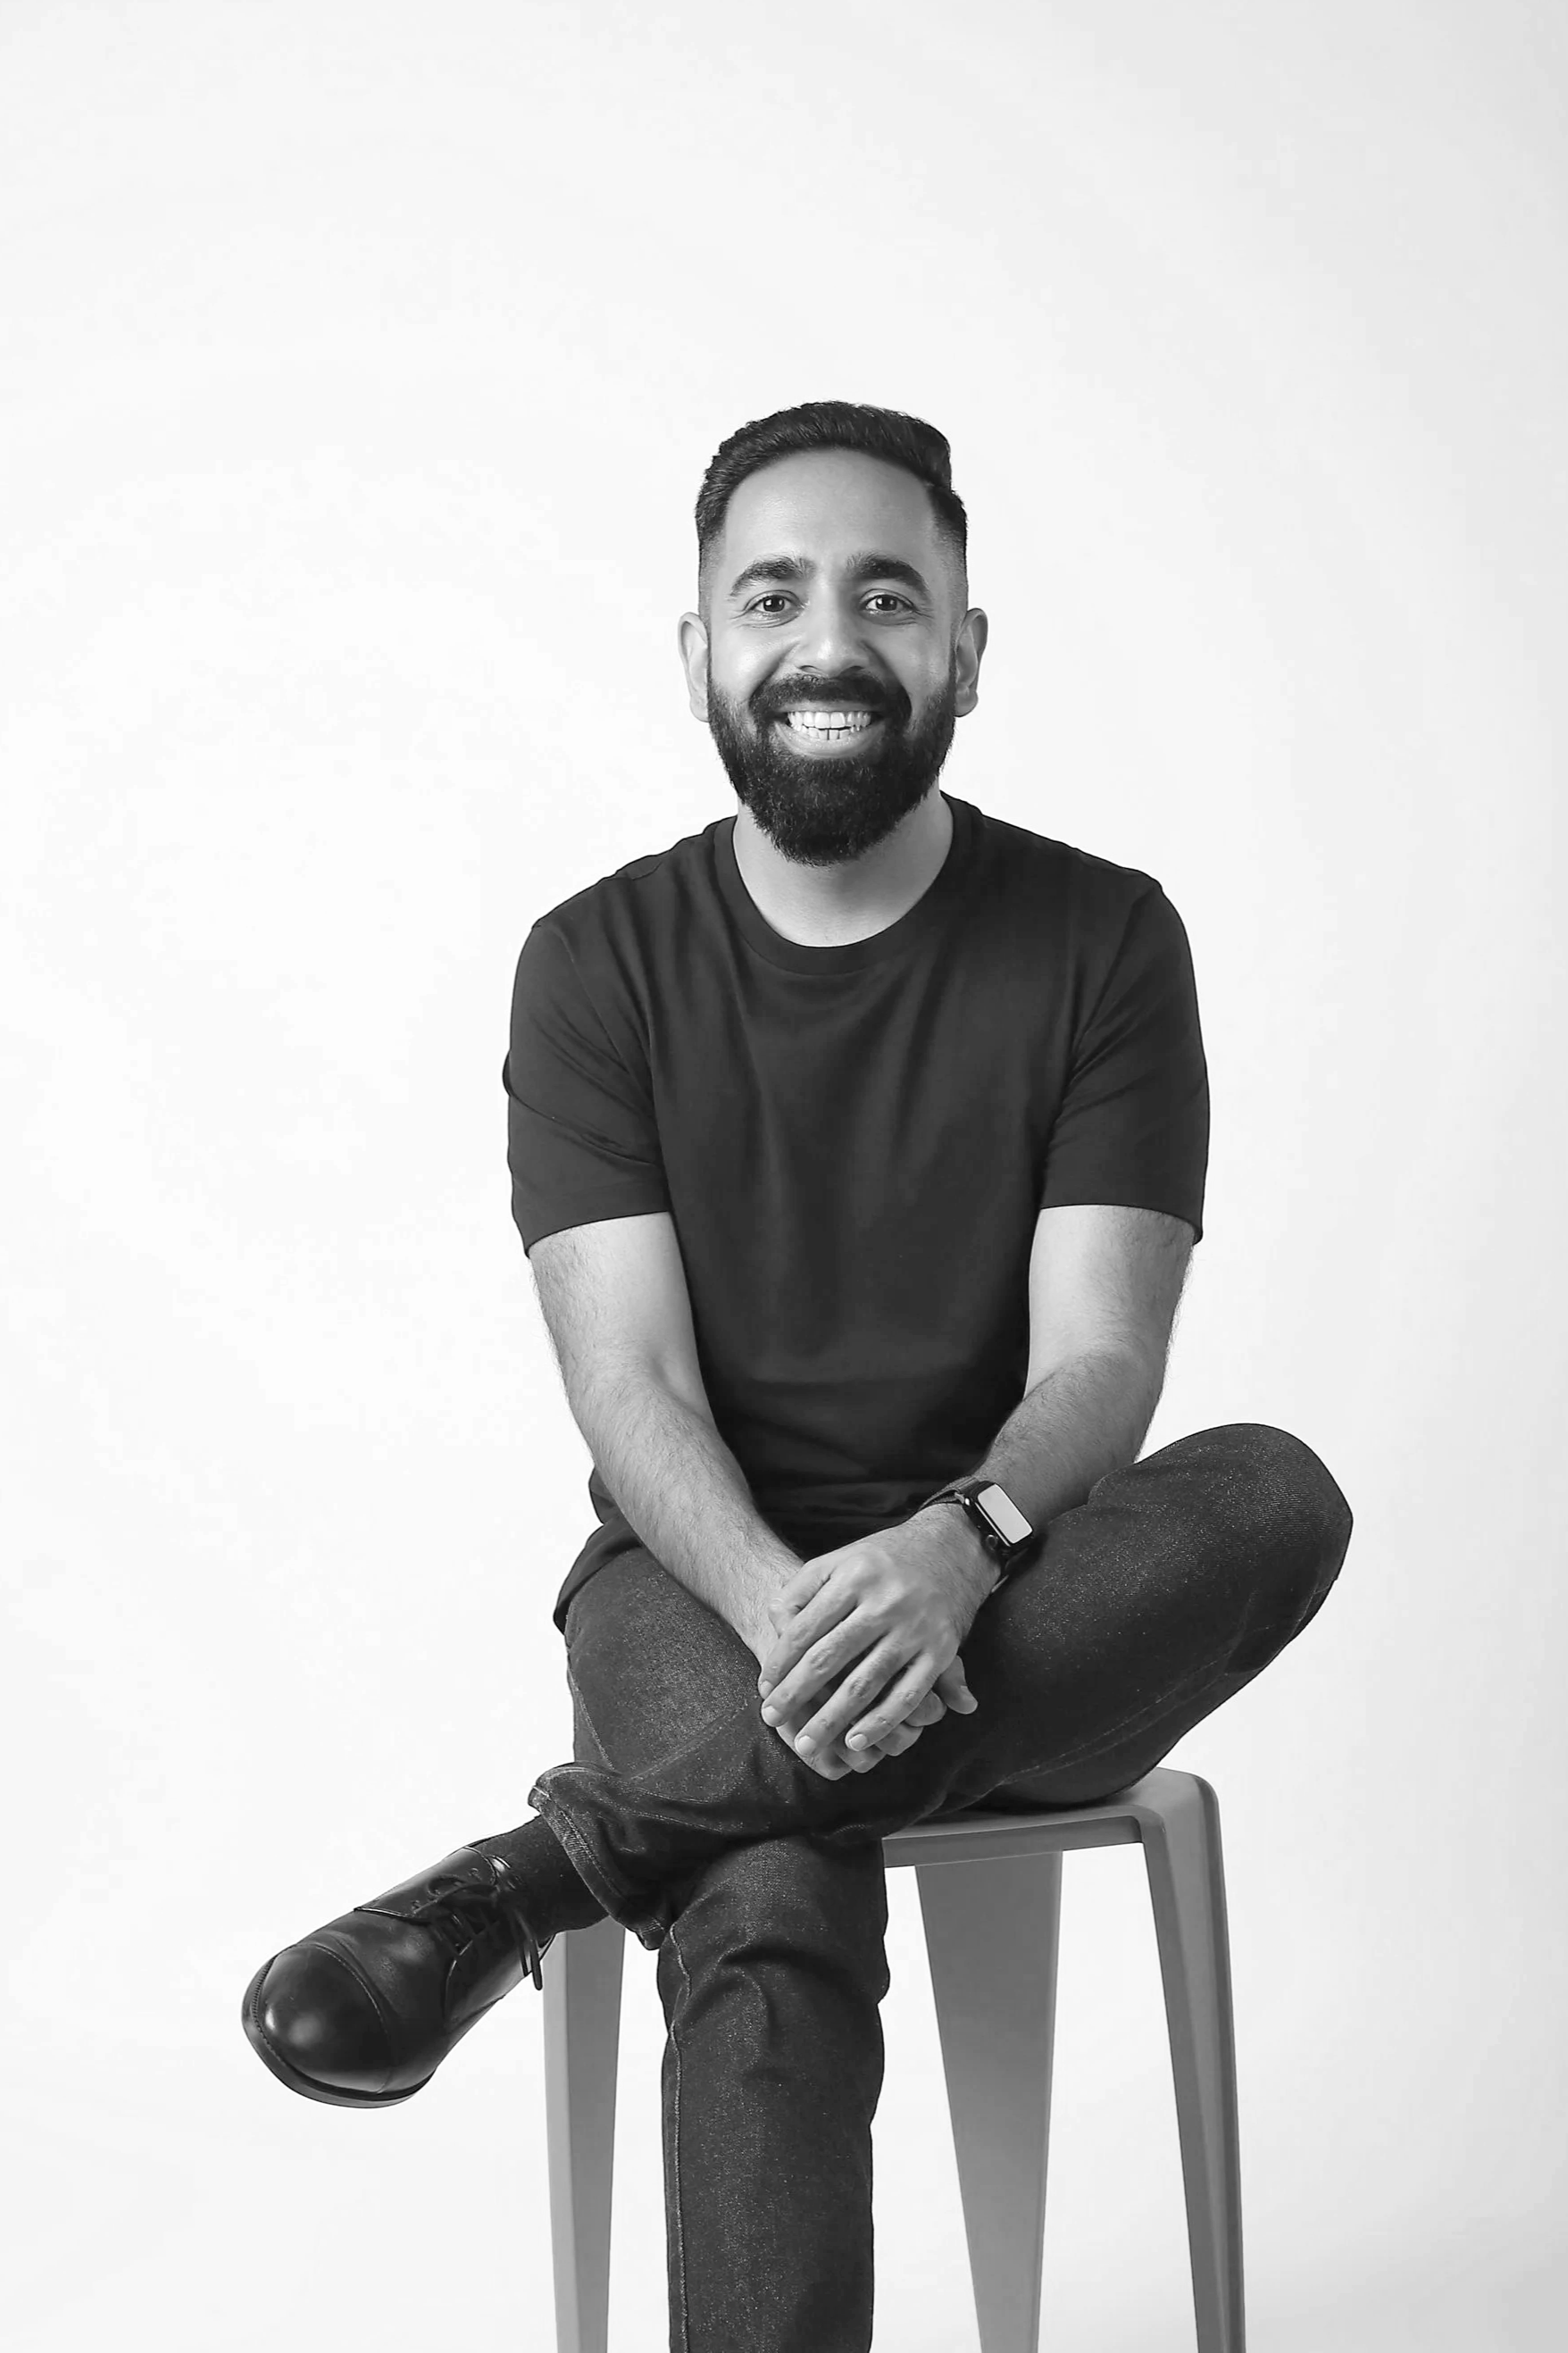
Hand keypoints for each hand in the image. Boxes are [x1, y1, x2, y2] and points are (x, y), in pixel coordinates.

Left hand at [756, 1514, 991, 1778]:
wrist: (951, 1548)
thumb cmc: (882, 1561)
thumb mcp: (841, 1559)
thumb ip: (803, 1587)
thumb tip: (773, 1620)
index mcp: (853, 1577)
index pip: (805, 1628)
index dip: (780, 1662)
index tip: (763, 1688)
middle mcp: (883, 1602)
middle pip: (829, 1658)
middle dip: (796, 1694)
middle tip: (771, 1720)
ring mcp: (913, 1629)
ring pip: (864, 1683)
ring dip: (832, 1719)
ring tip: (806, 1745)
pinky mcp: (940, 1651)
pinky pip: (907, 1695)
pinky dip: (881, 1722)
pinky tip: (856, 1742)